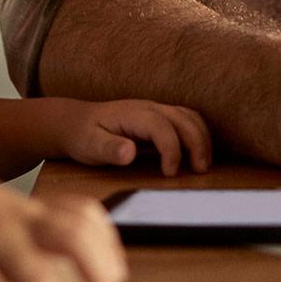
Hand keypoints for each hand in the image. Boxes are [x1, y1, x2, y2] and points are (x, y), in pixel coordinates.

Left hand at [45, 98, 211, 174]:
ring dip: (201, 137)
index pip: (162, 127)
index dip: (171, 149)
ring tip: (203, 164)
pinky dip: (197, 133)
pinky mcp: (159, 117)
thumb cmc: (83, 136)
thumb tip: (129, 152)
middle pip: (183, 118)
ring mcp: (156, 110)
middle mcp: (149, 107)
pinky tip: (198, 152)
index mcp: (134, 114)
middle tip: (200, 170)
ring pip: (189, 116)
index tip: (170, 174)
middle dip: (197, 143)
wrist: (76, 122)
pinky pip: (186, 119)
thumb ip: (109, 149)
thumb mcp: (89, 146)